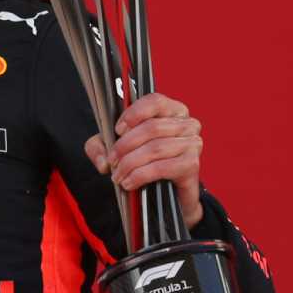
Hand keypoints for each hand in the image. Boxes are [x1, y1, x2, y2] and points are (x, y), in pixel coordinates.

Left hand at [84, 93, 203, 228]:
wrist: (165, 191)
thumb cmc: (143, 161)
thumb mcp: (113, 148)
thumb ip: (100, 147)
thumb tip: (103, 161)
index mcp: (171, 111)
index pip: (155, 101)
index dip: (133, 114)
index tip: (117, 130)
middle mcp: (187, 123)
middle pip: (152, 127)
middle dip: (125, 146)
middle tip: (112, 161)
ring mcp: (193, 143)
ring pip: (155, 148)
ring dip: (130, 163)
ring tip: (118, 175)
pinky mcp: (192, 164)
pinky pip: (162, 167)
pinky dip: (141, 175)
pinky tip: (129, 182)